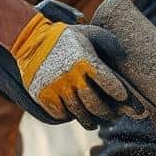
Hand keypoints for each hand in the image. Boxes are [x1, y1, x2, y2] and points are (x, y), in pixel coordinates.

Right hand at [10, 12, 128, 129]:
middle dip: (107, 113)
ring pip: (78, 112)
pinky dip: (69, 117)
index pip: (110, 84)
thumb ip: (109, 43)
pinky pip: (60, 114)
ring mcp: (56, 87)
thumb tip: (124, 58)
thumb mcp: (89, 33)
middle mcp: (71, 76)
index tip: (124, 100)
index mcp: (86, 61)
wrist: (30, 40)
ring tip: (95, 122)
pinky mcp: (42, 95)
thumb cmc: (66, 37)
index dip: (120, 95)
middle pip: (95, 104)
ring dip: (89, 120)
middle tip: (112, 116)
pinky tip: (75, 115)